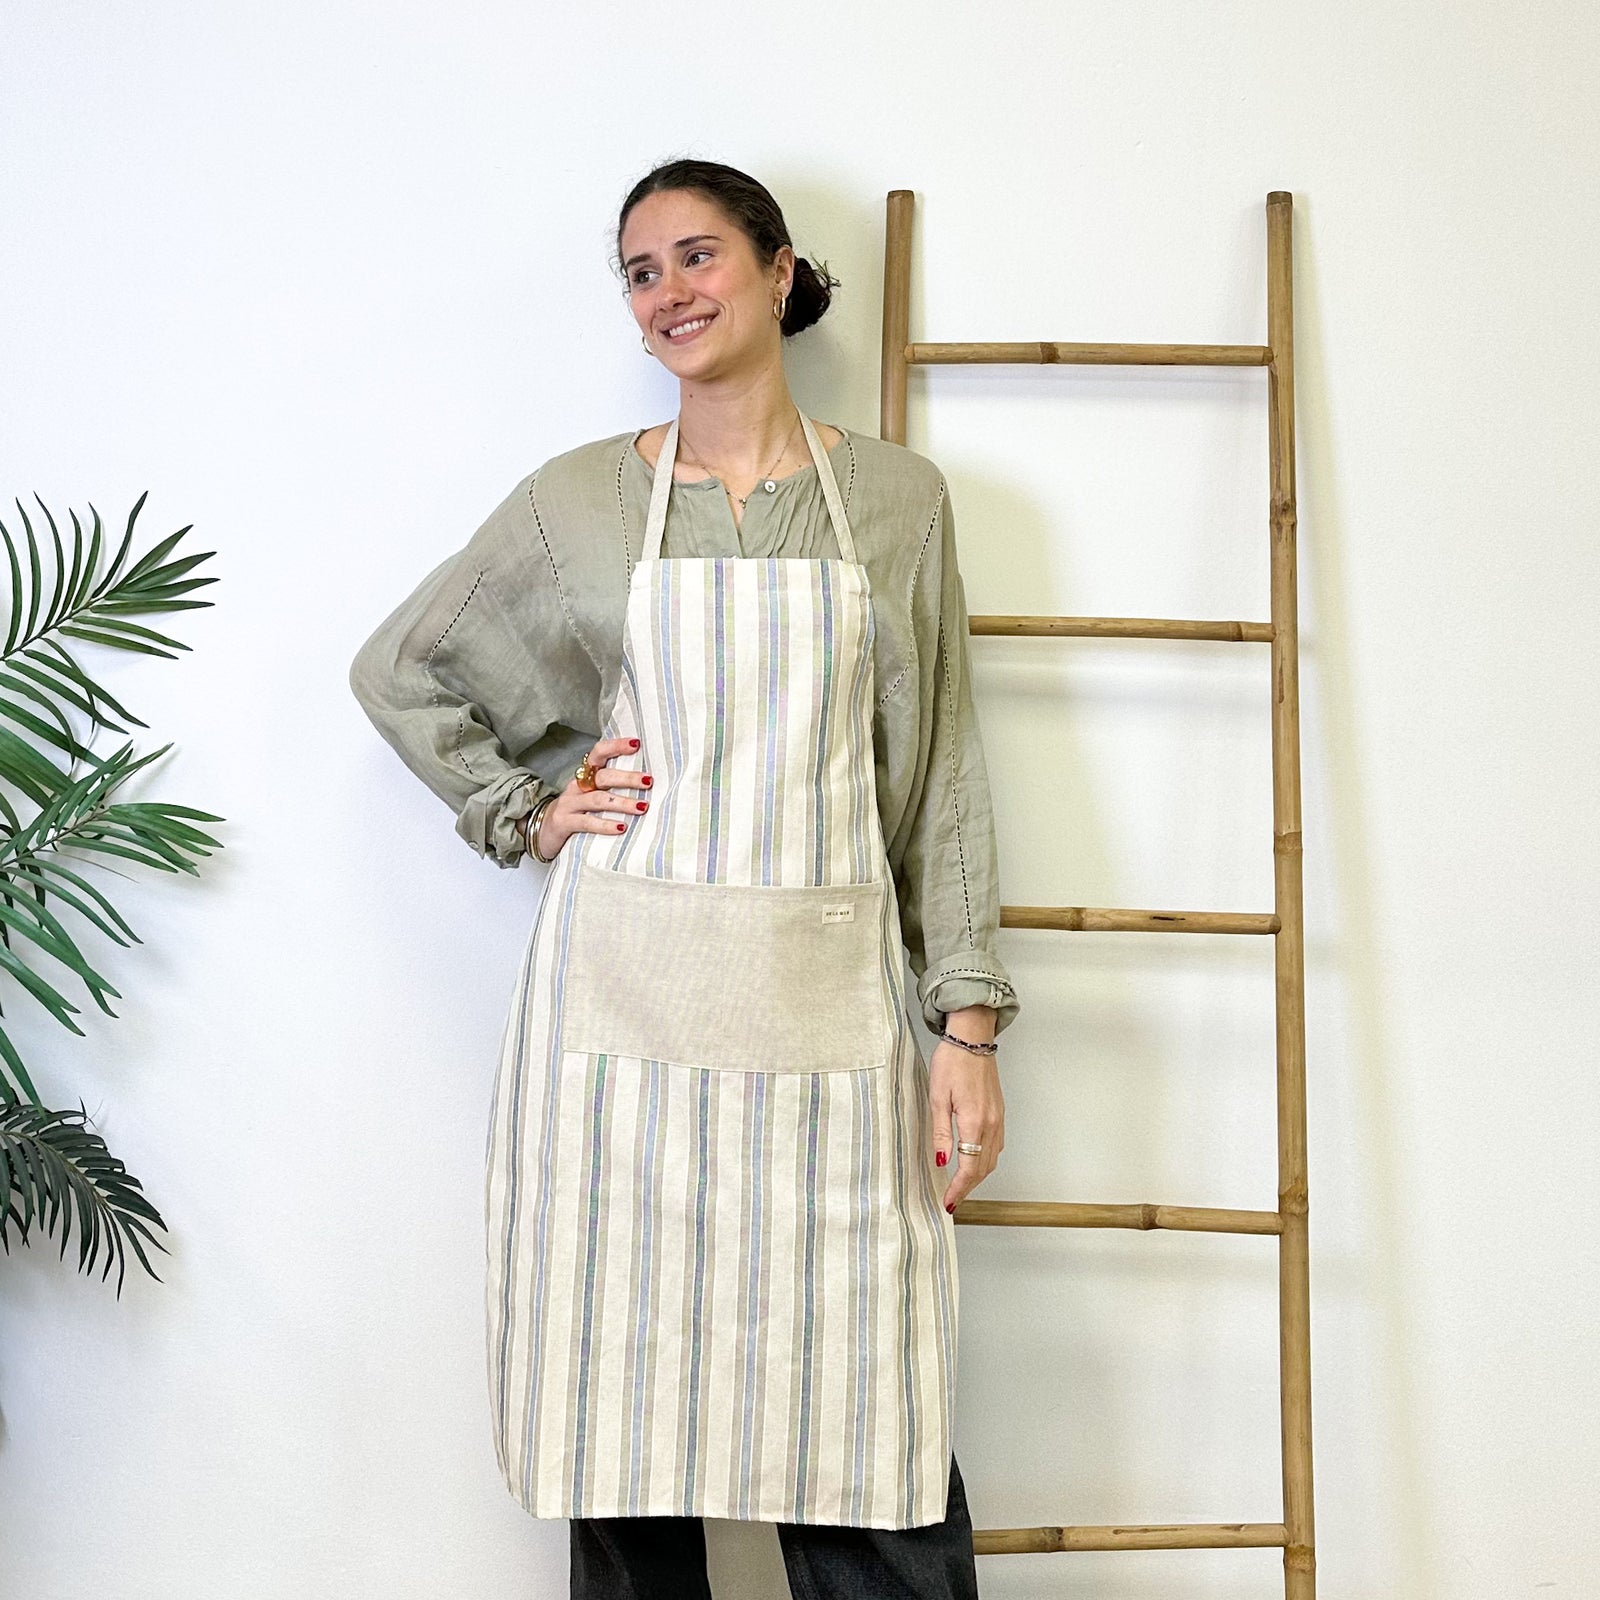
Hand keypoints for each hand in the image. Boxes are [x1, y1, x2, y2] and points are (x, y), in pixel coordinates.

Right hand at [533, 736, 652, 856]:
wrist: (542, 830)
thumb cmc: (576, 811)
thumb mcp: (591, 794)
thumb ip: (611, 787)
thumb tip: (647, 782)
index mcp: (585, 775)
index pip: (599, 753)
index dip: (616, 746)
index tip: (636, 743)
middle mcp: (577, 786)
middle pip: (603, 777)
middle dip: (627, 778)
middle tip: (648, 781)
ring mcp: (569, 804)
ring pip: (598, 800)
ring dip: (622, 803)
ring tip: (642, 807)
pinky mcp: (564, 822)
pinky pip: (587, 822)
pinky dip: (605, 825)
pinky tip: (622, 827)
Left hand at [929, 1016, 1003, 1213]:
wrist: (971, 1039)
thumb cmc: (951, 1062)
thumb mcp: (937, 1097)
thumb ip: (941, 1132)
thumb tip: (942, 1161)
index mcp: (975, 1122)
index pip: (969, 1167)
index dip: (959, 1188)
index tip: (948, 1202)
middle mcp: (991, 1123)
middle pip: (983, 1168)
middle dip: (968, 1187)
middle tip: (952, 1200)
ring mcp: (998, 1117)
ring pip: (992, 1158)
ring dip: (978, 1175)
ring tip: (961, 1186)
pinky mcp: (999, 1111)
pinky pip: (996, 1144)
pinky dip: (986, 1159)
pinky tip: (974, 1160)